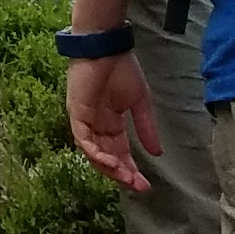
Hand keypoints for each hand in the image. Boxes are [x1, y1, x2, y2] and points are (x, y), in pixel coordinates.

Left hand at [64, 53, 160, 194]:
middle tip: (137, 186)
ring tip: (126, 178)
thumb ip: (146, 128)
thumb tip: (157, 153)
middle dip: (122, 174)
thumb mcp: (140, 103)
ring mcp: (85, 121)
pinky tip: (110, 162)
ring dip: (109, 168)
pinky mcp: (76, 114)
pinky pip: (84, 140)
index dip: (131, 169)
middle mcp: (96, 125)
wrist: (106, 47)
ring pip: (94, 153)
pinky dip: (96, 153)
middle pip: (107, 157)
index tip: (145, 185)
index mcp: (111, 122)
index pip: (120, 152)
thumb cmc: (122, 69)